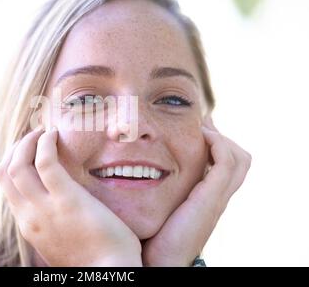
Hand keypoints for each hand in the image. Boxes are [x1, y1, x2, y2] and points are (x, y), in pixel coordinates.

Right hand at [0, 126, 141, 266]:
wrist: (108, 274)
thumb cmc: (93, 258)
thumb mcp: (60, 242)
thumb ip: (50, 223)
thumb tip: (54, 205)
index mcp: (28, 226)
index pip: (7, 188)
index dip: (13, 163)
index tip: (27, 150)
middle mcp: (29, 216)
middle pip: (5, 173)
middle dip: (15, 149)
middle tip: (32, 136)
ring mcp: (44, 208)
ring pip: (17, 165)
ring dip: (26, 142)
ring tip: (43, 131)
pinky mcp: (67, 199)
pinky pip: (46, 163)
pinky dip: (45, 143)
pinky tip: (54, 134)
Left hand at [142, 116, 251, 265]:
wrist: (161, 260)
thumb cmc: (155, 236)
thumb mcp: (163, 207)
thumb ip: (163, 192)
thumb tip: (143, 174)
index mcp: (209, 198)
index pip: (227, 165)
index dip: (217, 145)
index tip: (200, 129)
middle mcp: (218, 197)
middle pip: (240, 159)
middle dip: (223, 137)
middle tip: (203, 124)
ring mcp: (217, 198)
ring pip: (239, 158)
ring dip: (221, 138)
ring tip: (201, 127)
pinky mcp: (211, 198)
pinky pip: (226, 163)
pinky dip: (217, 144)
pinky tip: (200, 135)